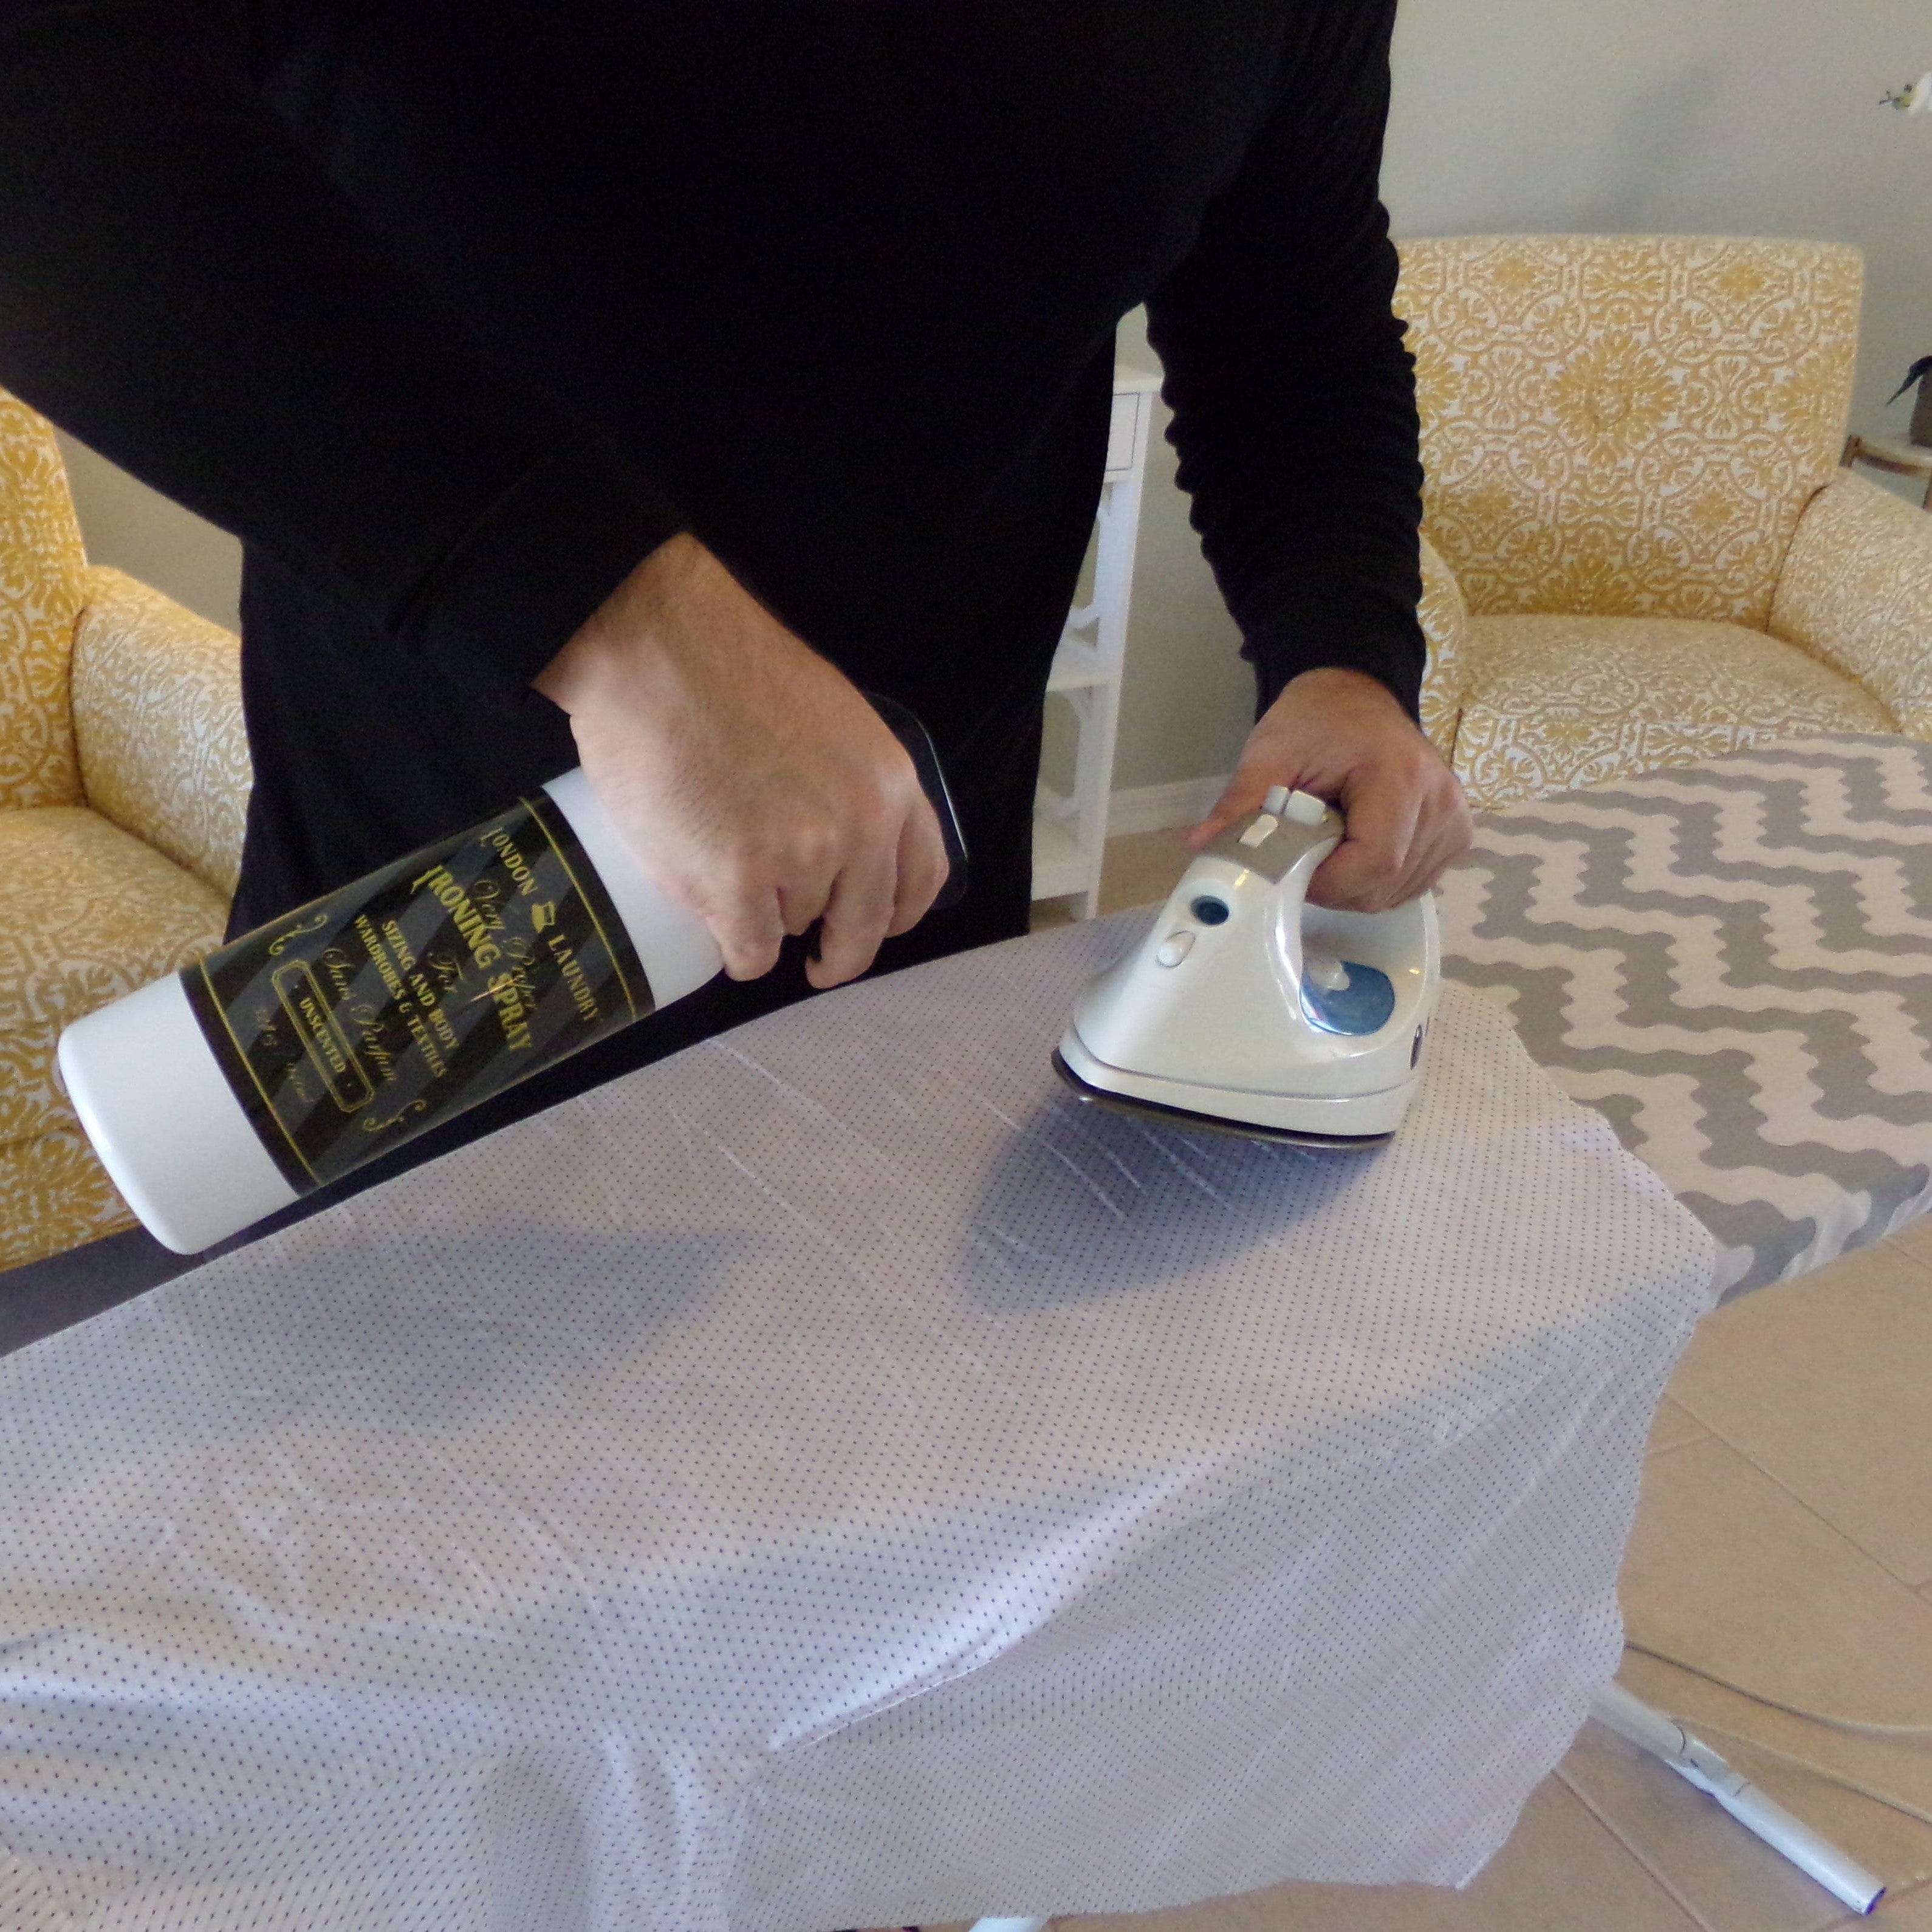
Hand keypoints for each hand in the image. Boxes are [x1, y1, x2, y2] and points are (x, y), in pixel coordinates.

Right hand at [533, 535, 949, 986]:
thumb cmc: (728, 670)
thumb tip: (843, 843)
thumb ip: (851, 783)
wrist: (656, 651)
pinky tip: (717, 925)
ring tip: (726, 869)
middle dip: (842, 953)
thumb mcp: (833, 721)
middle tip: (821, 963)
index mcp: (890, 783)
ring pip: (795, 928)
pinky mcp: (737, 886)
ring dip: (766, 919)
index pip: (922, 876)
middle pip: (864, 924)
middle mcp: (860, 828)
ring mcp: (801, 860)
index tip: (875, 926)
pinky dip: (735, 950)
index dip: (897, 912)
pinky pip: (750, 952)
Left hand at [1189, 667, 1470, 909]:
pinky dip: (1377, 882)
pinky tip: (1356, 848)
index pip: (1373, 863)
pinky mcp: (1457, 834)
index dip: (1326, 883)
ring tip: (1331, 843)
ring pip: (1397, 893)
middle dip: (1334, 887)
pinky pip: (1412, 884)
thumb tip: (1204, 844)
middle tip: (1303, 854)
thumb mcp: (1270, 753)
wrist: (1355, 695)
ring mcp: (1455, 820)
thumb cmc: (1315, 721)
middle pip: (1384, 886)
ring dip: (1353, 886)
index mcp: (1400, 776)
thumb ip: (1242, 802)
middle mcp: (1441, 801)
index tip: (1291, 869)